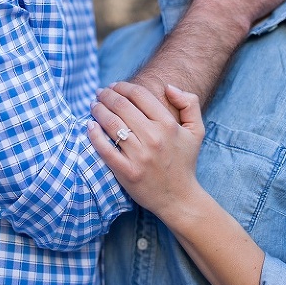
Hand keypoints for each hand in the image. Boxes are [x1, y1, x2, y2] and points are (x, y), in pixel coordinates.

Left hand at [88, 82, 205, 219]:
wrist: (179, 198)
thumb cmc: (184, 161)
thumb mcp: (196, 131)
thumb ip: (189, 104)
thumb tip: (168, 87)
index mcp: (168, 125)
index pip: (139, 95)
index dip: (123, 86)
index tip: (114, 86)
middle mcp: (153, 138)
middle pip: (122, 106)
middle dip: (106, 95)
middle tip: (99, 93)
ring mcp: (139, 156)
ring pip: (111, 124)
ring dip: (98, 110)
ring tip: (93, 106)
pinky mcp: (126, 171)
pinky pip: (104, 148)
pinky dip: (94, 134)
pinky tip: (89, 125)